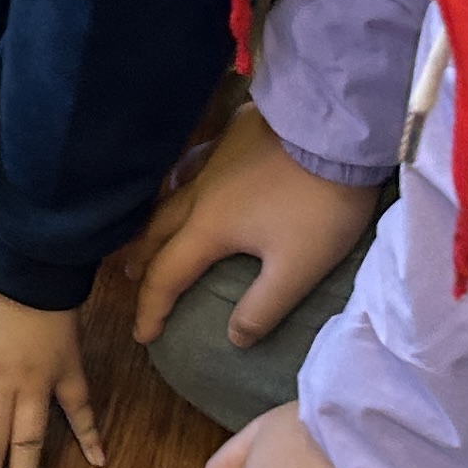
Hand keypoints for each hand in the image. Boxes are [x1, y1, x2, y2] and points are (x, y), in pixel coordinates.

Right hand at [128, 108, 387, 347]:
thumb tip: (234, 338)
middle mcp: (200, 193)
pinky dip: (183, 181)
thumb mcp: (298, 269)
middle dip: (143, 260)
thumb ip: (263, 308)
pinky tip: (195, 176)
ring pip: (171, 192)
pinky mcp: (235, 135)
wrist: (336, 129)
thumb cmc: (318, 204)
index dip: (152, 308)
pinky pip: (196, 162)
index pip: (167, 275)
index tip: (143, 336)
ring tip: (151, 231)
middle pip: (158, 230)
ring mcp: (215, 158)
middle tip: (131, 279)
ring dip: (156, 219)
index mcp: (209, 229)